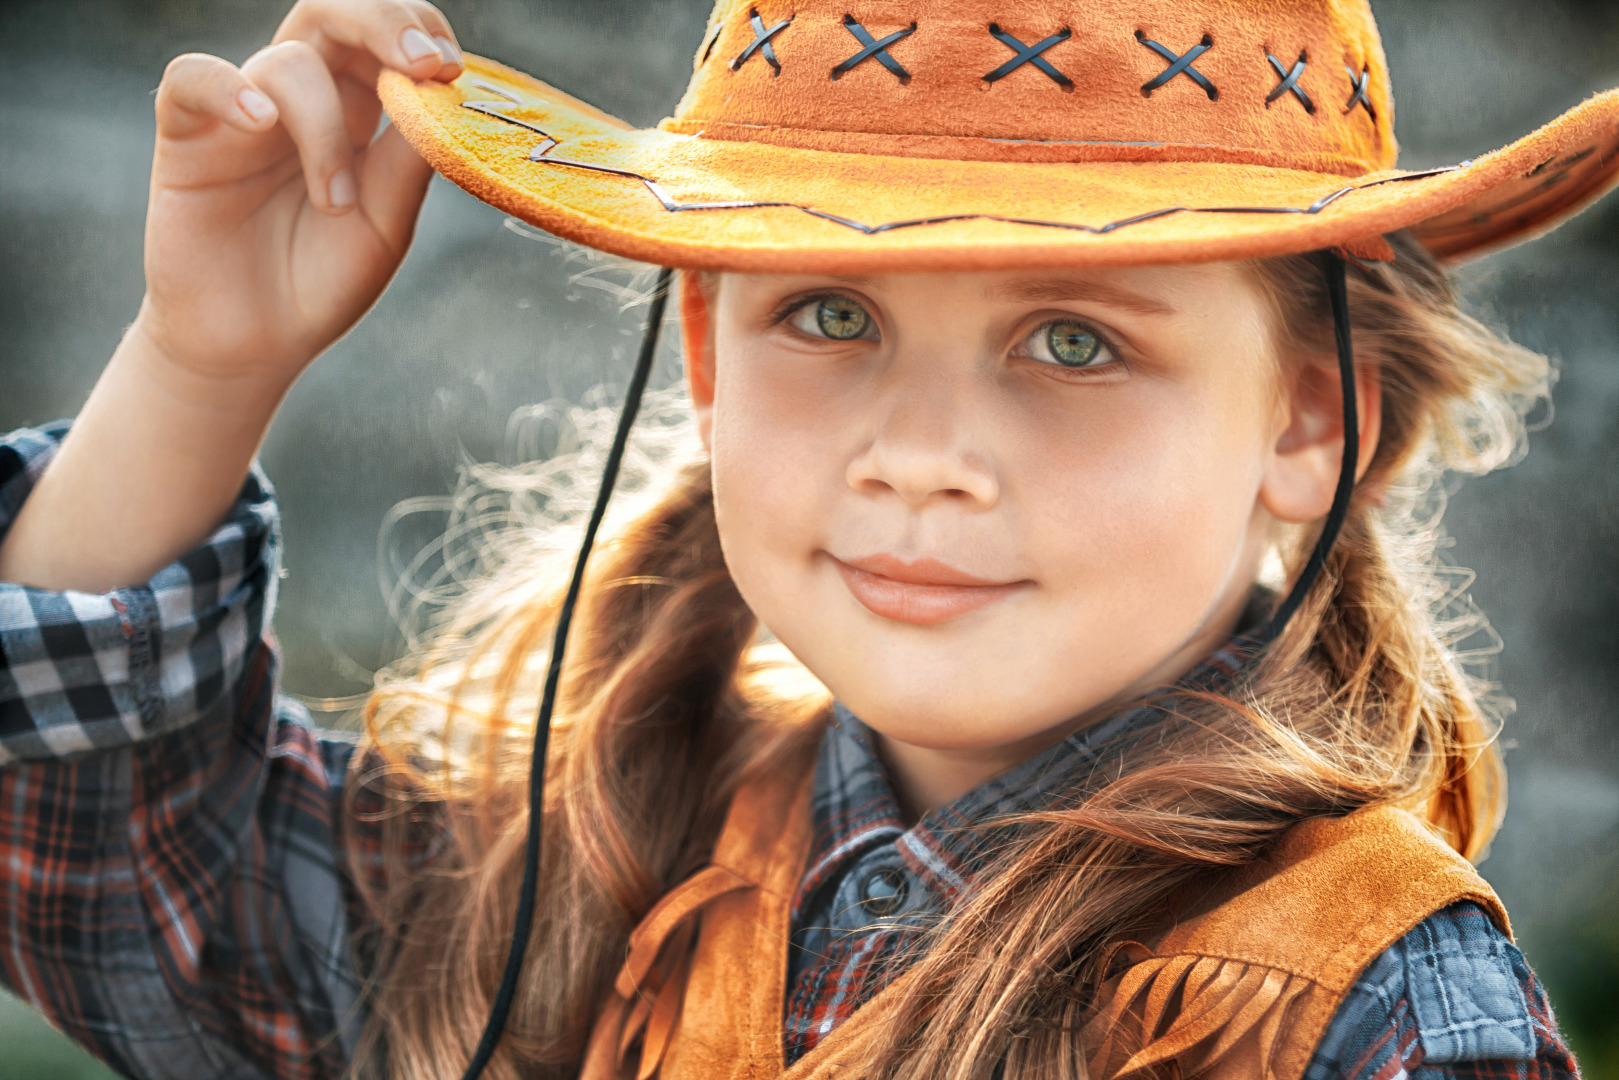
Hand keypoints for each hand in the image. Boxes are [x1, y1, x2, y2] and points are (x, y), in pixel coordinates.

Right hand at [0, 0, 465, 592]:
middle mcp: (300, 100)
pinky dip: (228, 89)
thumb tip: (443, 97)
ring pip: (287, 63)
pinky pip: (194, 78)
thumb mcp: (386, 223)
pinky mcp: (187, 136)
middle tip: (426, 63)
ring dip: (326, 130)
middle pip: (333, 17)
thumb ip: (410, 159)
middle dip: (384, 24)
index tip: (451, 68)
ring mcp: (242, 113)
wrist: (254, 344)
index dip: (418, 32)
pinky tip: (260, 122)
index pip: (383, 39)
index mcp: (356, 113)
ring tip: (337, 203)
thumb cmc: (321, 281)